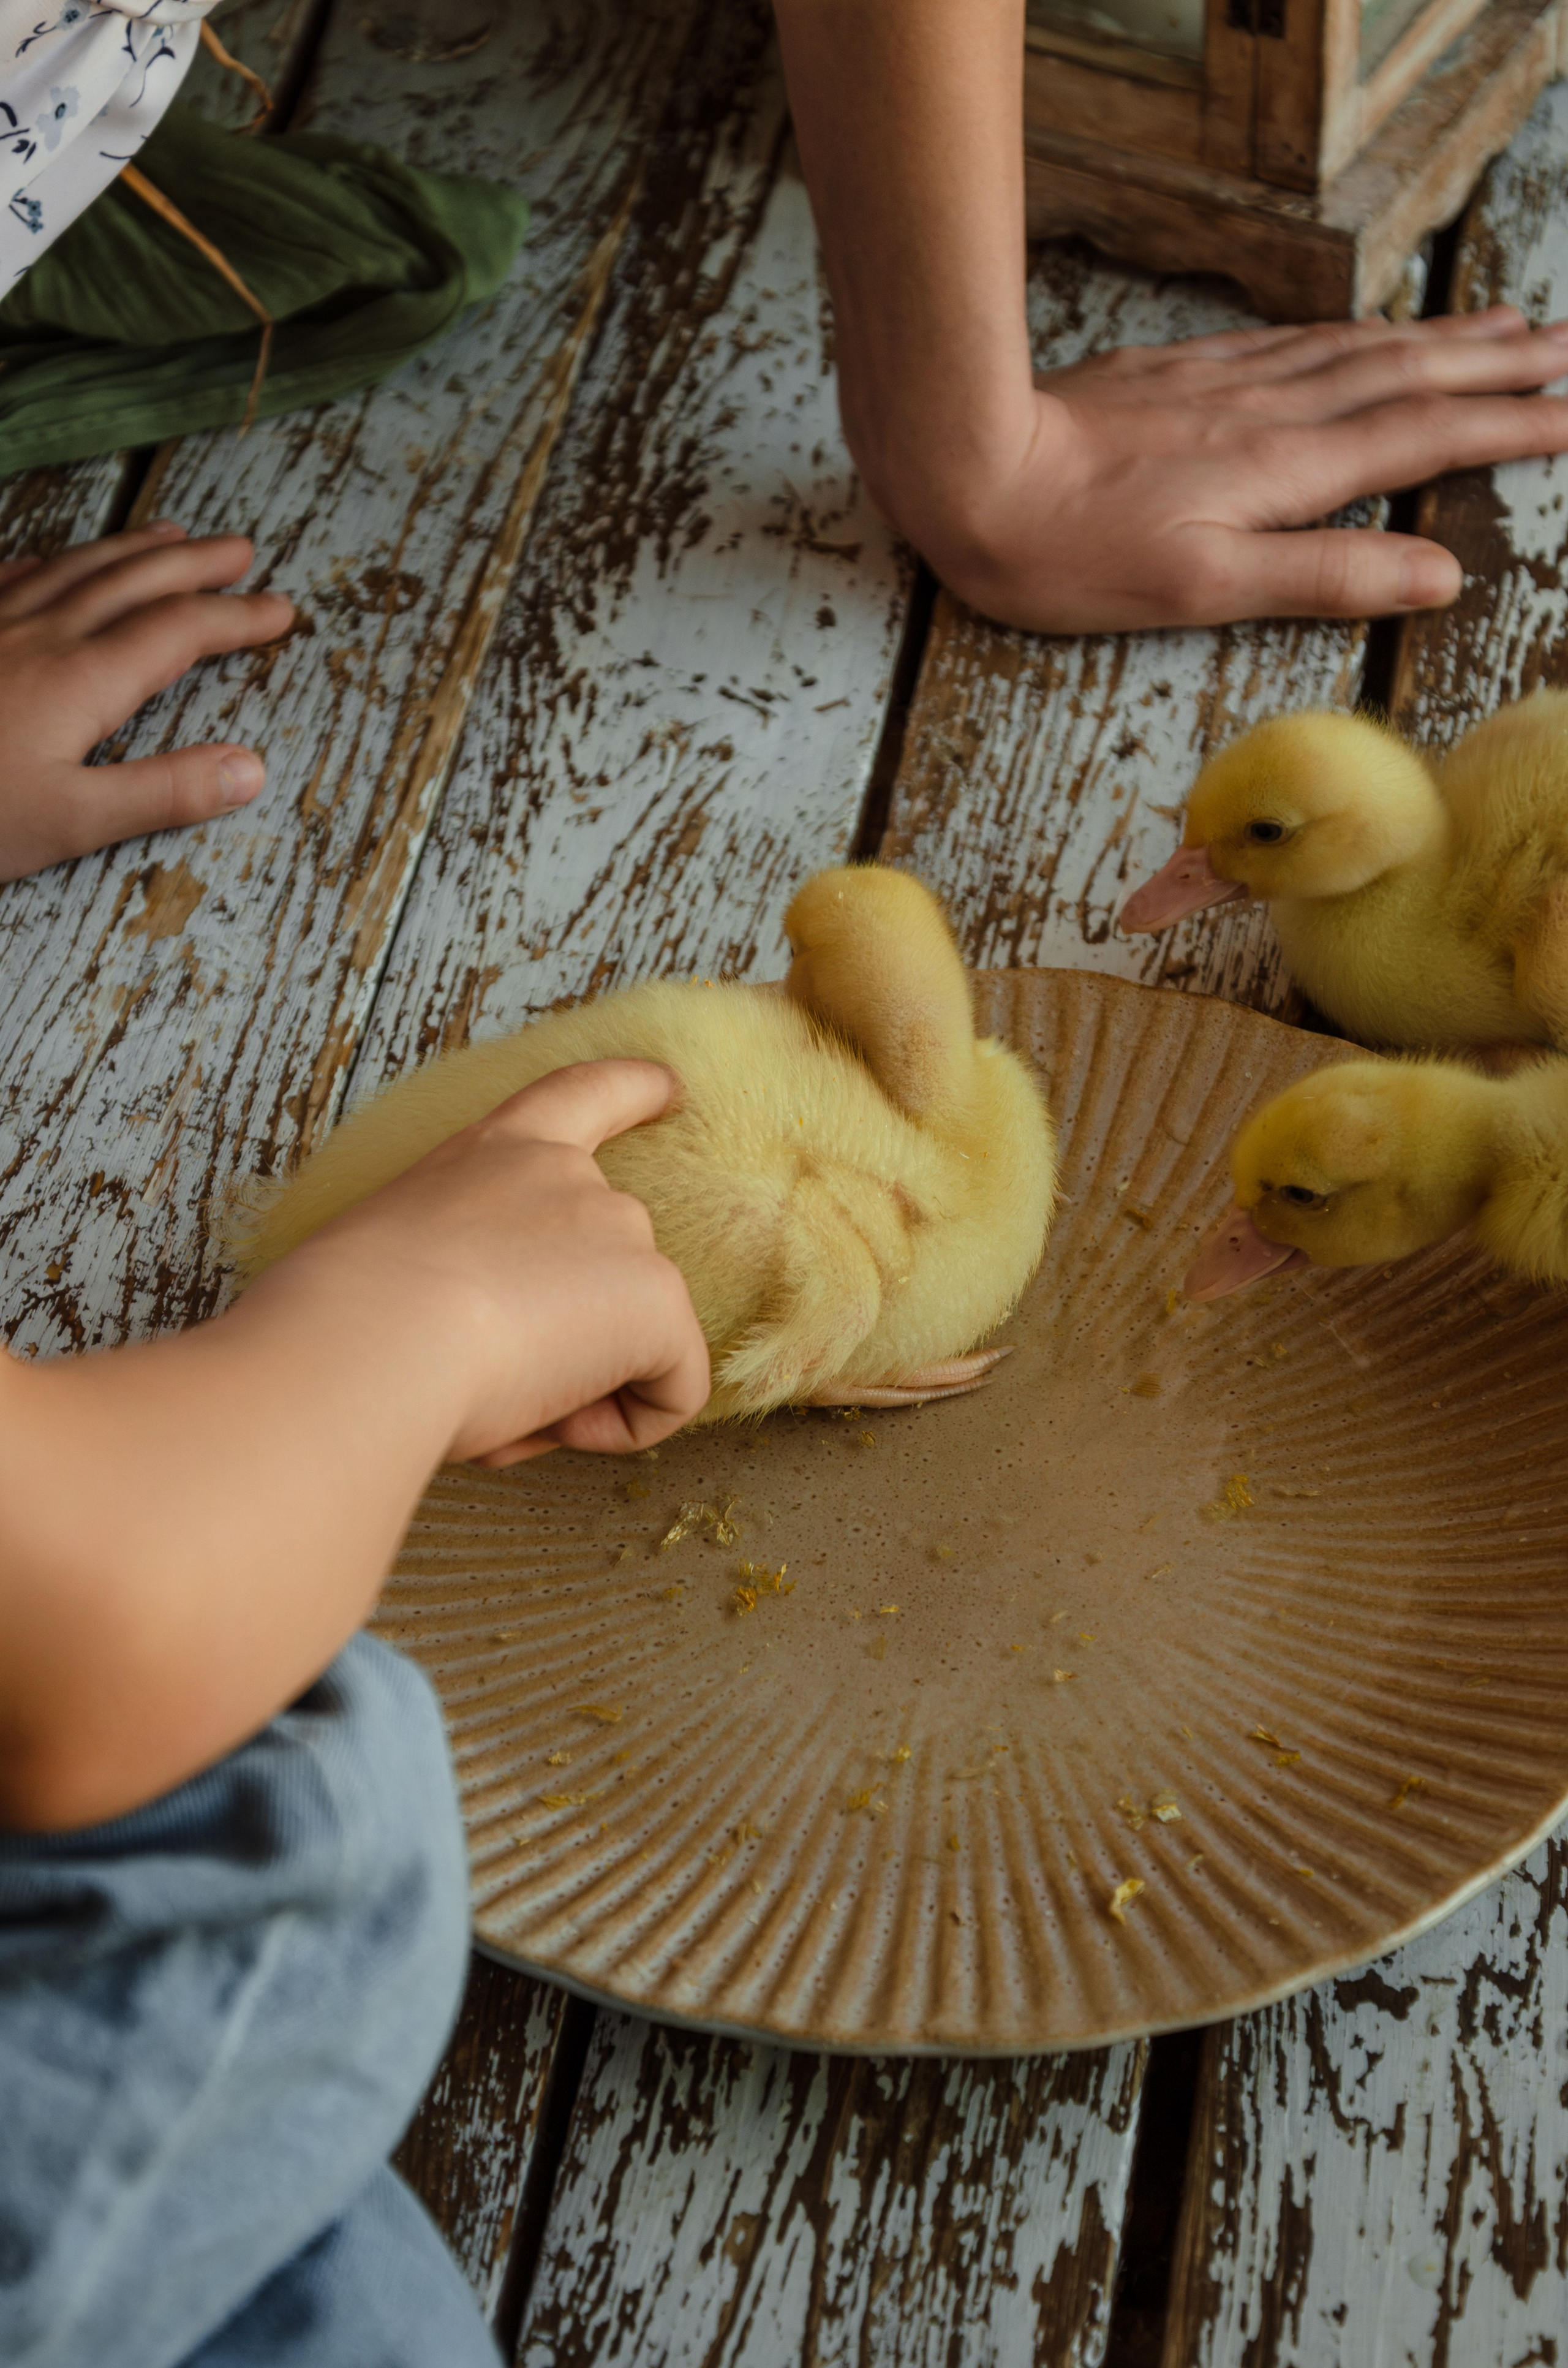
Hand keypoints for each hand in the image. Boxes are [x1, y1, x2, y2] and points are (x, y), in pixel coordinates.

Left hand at [0, 520, 293, 882]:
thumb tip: (251, 768)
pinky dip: (48, 563)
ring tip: (171, 534)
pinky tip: (50, 563)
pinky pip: (8, 577)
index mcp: (80, 681)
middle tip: (241, 550)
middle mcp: (38, 636)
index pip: (178, 633)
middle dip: (194, 565)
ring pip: (73, 568)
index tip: (282, 610)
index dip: (236, 618)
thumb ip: (162, 792)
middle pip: (132, 582)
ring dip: (130, 549)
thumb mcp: (69, 822)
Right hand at [267, 1058, 711, 1465]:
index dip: (637, 1091)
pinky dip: (624, 1427)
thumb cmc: (350, 1321)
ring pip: (633, 1340)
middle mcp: (571, 1177)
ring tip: (499, 1398)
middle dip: (568, 1338)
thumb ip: (466, 1275)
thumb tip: (503, 1351)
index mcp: (497, 1153)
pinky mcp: (657, 1297)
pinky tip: (554, 1423)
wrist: (364, 1339)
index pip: (585, 1094)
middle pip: (612, 1267)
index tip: (672, 1090)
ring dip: (579, 1387)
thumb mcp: (404, 1263)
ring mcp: (624, 1232)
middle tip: (485, 1377)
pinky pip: (673, 1391)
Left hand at [901, 308, 1567, 631]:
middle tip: (1564, 347)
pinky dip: (1355, 334)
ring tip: (1501, 326)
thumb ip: (1325, 575)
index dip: (1506, 427)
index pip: (1425, 439)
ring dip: (1438, 339)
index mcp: (1287, 471)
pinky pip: (1298, 342)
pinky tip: (1366, 332)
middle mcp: (1271, 412)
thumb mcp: (1204, 588)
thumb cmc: (1072, 551)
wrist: (969, 466)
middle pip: (1408, 375)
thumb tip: (1438, 573)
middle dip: (1495, 364)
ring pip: (1359, 350)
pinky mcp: (1183, 373)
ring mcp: (1227, 384)